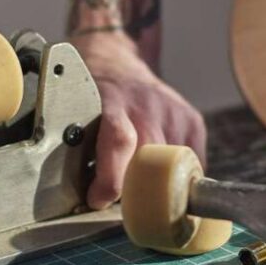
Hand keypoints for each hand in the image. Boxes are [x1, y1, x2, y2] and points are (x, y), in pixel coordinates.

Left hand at [71, 31, 206, 209]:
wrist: (113, 62)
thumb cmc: (88, 98)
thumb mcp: (73, 115)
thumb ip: (77, 151)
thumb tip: (86, 202)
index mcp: (111, 102)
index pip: (119, 141)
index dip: (111, 179)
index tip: (98, 199)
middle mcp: (146, 104)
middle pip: (149, 160)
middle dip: (132, 188)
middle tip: (118, 195)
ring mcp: (173, 111)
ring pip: (171, 166)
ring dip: (153, 182)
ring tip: (136, 179)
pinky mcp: (192, 120)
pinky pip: (190, 163)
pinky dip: (174, 175)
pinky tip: (158, 168)